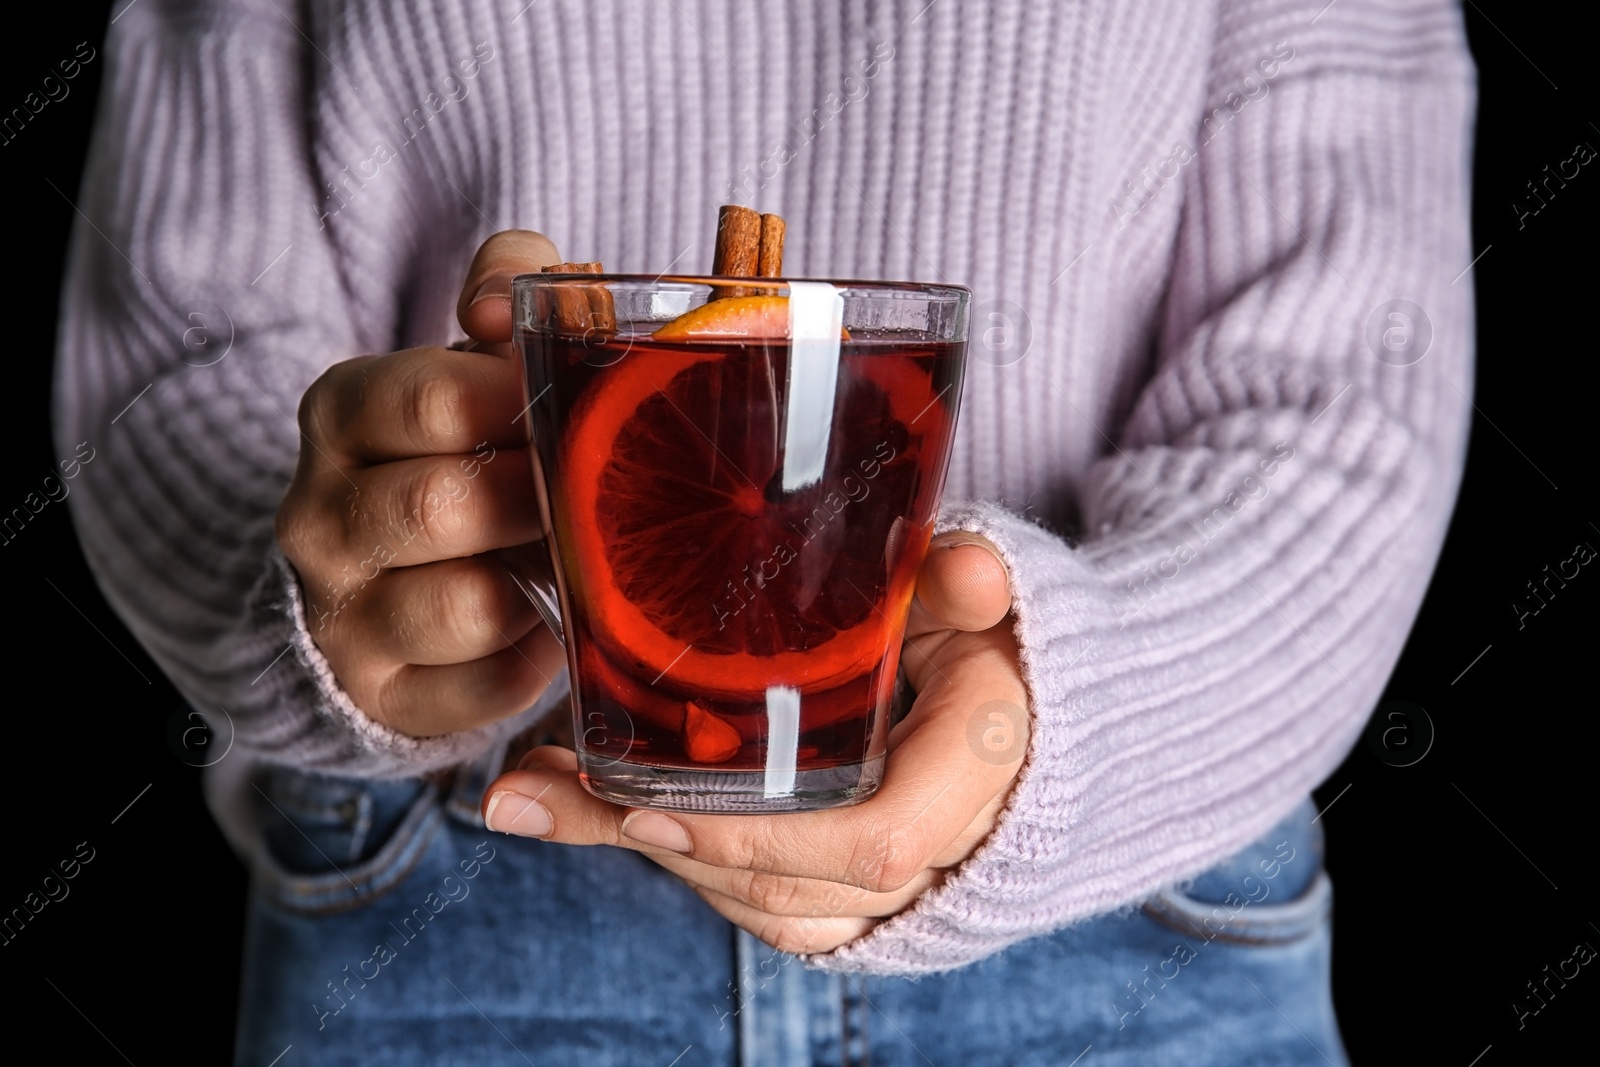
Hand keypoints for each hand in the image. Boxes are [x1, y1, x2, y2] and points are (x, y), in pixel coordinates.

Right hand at [275, 231, 570, 735]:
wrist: (381, 574)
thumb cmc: (457, 448)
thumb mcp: (472, 355)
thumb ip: (507, 287)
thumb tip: (504, 301)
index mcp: (343, 413)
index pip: (425, 401)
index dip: (516, 403)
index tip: (575, 406)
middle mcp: (321, 515)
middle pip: (437, 506)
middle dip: (537, 500)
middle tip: (597, 492)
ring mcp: (343, 614)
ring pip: (460, 607)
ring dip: (540, 584)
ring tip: (581, 559)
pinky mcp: (383, 696)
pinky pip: (478, 691)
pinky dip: (534, 663)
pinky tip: (555, 628)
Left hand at [480, 533, 1028, 954]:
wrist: (1011, 688)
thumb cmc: (974, 628)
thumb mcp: (959, 591)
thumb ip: (953, 582)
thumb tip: (975, 576)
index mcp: (980, 763)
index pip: (877, 843)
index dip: (760, 838)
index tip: (650, 807)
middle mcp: (951, 842)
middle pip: (798, 884)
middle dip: (676, 847)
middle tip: (567, 791)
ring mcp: (911, 881)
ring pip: (779, 909)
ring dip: (671, 863)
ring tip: (567, 797)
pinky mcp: (868, 896)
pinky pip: (783, 917)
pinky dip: (702, 877)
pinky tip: (627, 822)